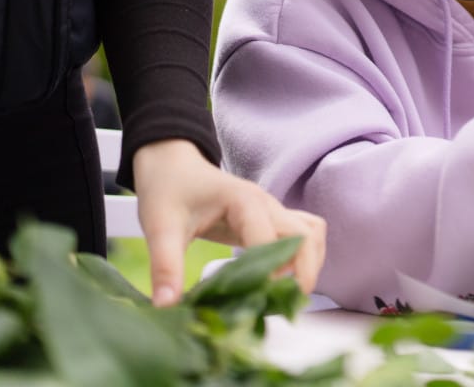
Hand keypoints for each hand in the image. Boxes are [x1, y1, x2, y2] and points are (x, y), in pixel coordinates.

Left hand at [132, 140, 326, 306]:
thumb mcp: (160, 228)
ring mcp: (274, 210)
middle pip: (307, 235)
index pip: (271, 238)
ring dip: (310, 263)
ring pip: (313, 233)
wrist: (173, 166)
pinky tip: (283, 278)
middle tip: (287, 304)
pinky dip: (304, 256)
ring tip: (288, 293)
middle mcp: (267, 204)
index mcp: (244, 202)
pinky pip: (305, 234)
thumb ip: (165, 267)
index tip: (262, 298)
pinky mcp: (272, 219)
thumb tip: (166, 307)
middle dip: (305, 271)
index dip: (273, 270)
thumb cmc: (168, 191)